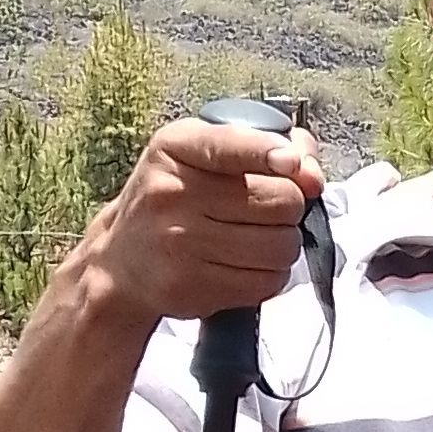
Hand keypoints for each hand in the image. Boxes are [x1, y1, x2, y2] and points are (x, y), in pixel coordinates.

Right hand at [95, 117, 326, 322]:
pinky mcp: (192, 286)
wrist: (121, 261)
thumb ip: (264, 145)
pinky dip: (271, 274)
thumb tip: (311, 174)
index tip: (289, 161)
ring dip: (284, 244)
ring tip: (258, 238)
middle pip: (281, 200)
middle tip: (268, 210)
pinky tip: (248, 264)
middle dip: (289, 206)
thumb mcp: (202, 153)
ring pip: (281, 245)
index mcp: (176, 148)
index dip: (270, 153)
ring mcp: (180, 243)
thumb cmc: (173, 199)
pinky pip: (267, 282)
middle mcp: (172, 194)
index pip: (233, 145)